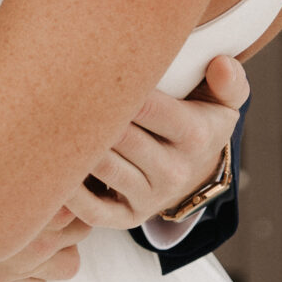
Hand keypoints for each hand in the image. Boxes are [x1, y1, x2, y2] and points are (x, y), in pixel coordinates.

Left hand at [71, 52, 246, 229]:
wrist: (197, 173)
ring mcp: (149, 197)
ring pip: (103, 167)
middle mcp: (174, 171)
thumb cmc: (201, 122)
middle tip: (64, 85)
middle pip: (121, 135)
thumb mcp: (224, 101)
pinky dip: (69, 192)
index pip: (149, 106)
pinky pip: (92, 210)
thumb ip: (229, 80)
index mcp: (196, 135)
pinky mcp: (126, 218)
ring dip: (77, 143)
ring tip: (54, 115)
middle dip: (92, 110)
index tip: (95, 66)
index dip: (119, 86)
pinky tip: (52, 166)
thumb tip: (219, 63)